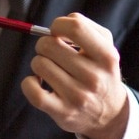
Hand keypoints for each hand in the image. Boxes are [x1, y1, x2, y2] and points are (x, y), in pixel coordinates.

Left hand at [22, 13, 128, 138]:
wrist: (110, 114)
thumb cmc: (101, 73)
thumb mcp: (106, 48)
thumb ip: (85, 28)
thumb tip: (57, 25)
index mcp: (106, 57)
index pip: (76, 27)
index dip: (58, 25)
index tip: (57, 32)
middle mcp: (94, 77)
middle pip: (50, 45)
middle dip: (45, 44)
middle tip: (52, 53)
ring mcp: (78, 96)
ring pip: (39, 64)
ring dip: (39, 63)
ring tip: (51, 69)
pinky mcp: (62, 112)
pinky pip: (31, 89)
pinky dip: (28, 82)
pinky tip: (38, 82)